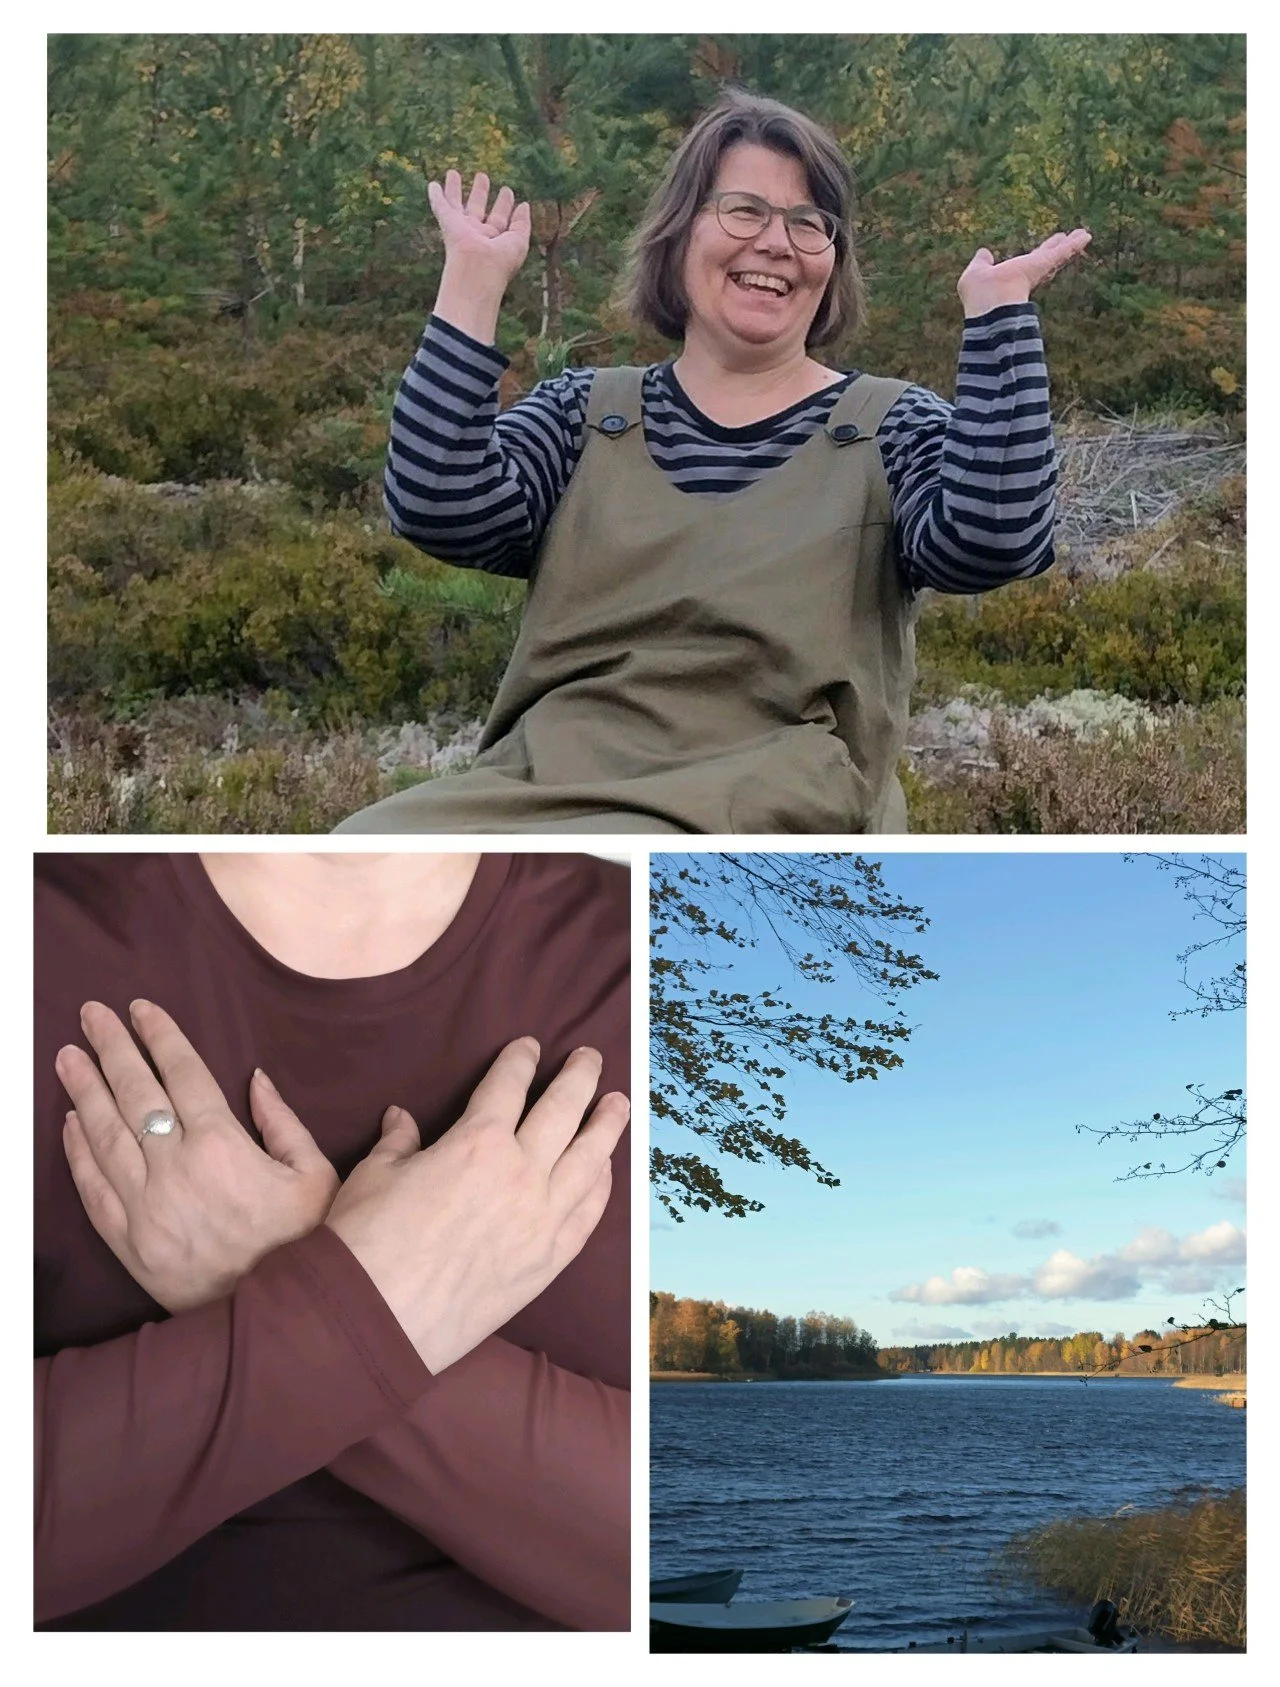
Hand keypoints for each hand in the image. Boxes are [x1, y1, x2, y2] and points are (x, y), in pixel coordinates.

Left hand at [56, 1000, 338, 1312]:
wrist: (277, 1319)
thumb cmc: (303, 1243)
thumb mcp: (316, 1175)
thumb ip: (283, 1123)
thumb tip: (255, 1081)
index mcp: (222, 1145)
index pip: (181, 1073)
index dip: (158, 1035)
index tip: (140, 1009)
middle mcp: (175, 1168)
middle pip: (134, 1093)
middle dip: (111, 1048)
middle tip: (91, 1015)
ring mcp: (146, 1206)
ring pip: (104, 1135)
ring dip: (83, 1091)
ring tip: (68, 1056)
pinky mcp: (129, 1242)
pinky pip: (93, 1188)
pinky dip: (77, 1152)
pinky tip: (71, 1123)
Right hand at [325, 1039, 628, 1374]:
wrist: (377, 1320)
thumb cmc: (365, 1244)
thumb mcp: (375, 1176)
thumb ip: (398, 1142)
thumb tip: (401, 1117)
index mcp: (476, 1142)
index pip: (508, 1085)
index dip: (520, 1060)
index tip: (529, 1047)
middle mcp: (520, 1173)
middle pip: (564, 1109)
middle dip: (579, 1076)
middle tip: (590, 1056)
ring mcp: (542, 1218)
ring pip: (591, 1158)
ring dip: (608, 1124)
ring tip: (618, 1103)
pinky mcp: (549, 1261)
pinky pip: (589, 1214)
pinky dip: (602, 1186)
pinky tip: (605, 1170)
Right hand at [429, 168, 531, 291]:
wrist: (478, 270)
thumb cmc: (501, 261)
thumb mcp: (519, 241)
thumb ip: (522, 223)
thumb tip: (524, 205)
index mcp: (494, 240)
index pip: (499, 219)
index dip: (504, 204)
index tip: (507, 191)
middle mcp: (476, 234)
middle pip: (477, 209)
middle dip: (480, 193)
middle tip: (481, 176)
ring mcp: (461, 229)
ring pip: (456, 204)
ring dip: (455, 189)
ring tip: (453, 173)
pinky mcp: (448, 223)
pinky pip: (440, 207)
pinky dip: (436, 196)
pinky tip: (433, 185)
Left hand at [957, 227, 1091, 317]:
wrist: (989, 305)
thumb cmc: (978, 294)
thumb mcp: (975, 273)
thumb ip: (981, 263)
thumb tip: (984, 252)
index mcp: (1012, 277)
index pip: (1028, 264)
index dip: (1037, 255)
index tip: (1046, 248)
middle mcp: (1028, 275)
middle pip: (1048, 259)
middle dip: (1057, 249)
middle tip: (1069, 239)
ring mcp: (1037, 270)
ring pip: (1059, 255)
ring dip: (1072, 245)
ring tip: (1084, 234)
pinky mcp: (1043, 265)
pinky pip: (1063, 252)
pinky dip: (1074, 244)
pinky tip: (1086, 235)